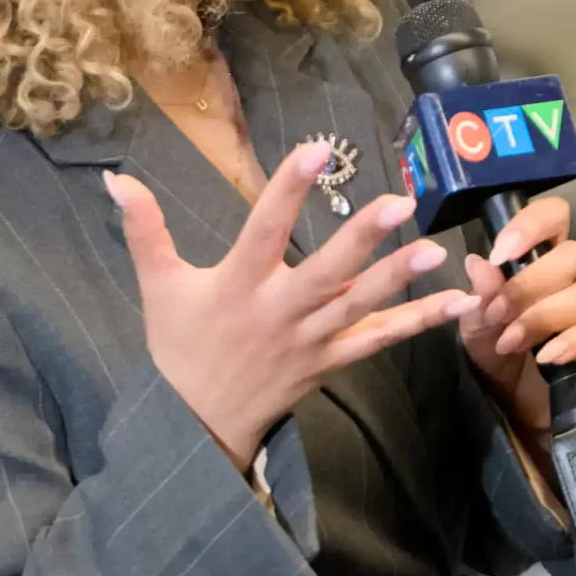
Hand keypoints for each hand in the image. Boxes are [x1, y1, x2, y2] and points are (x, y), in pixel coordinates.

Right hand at [108, 142, 478, 470]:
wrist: (195, 425)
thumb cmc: (179, 346)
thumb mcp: (158, 286)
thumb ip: (144, 230)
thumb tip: (115, 178)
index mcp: (237, 285)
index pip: (264, 229)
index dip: (288, 189)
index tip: (316, 150)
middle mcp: (278, 312)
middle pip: (324, 272)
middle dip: (362, 239)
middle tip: (399, 203)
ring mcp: (310, 341)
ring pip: (359, 308)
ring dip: (400, 280)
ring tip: (438, 251)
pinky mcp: (331, 363)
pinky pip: (379, 342)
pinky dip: (419, 323)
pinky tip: (460, 304)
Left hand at [459, 195, 575, 435]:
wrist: (510, 397)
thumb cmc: (494, 347)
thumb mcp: (475, 322)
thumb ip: (480, 294)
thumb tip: (479, 263)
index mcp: (539, 256)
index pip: (554, 215)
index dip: (533, 224)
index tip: (502, 252)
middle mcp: (568, 276)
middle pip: (573, 256)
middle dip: (530, 285)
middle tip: (497, 313)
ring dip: (542, 317)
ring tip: (509, 343)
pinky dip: (569, 342)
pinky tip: (545, 357)